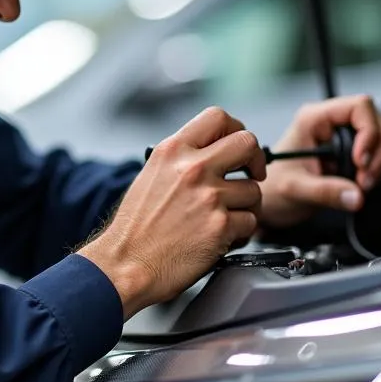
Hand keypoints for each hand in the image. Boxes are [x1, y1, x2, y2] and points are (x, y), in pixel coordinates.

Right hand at [79, 107, 265, 317]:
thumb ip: (181, 160)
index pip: (218, 117)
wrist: (125, 264)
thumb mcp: (150, 176)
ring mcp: (209, 197)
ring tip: (224, 218)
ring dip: (245, 206)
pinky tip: (221, 237)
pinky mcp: (220, 226)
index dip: (236, 130)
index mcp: (172, 151)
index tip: (237, 149)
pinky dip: (240, 233)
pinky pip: (250, 222)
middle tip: (250, 175)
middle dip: (255, 161)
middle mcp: (192, 169)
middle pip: (247, 143)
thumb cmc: (135, 229)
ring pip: (254, 190)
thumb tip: (212, 154)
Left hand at [259, 94, 380, 229]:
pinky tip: (361, 184)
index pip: (359, 107)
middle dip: (378, 152)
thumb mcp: (295, 190)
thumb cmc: (273, 189)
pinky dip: (377, 169)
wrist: (270, 201)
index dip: (368, 132)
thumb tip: (358, 196)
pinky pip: (377, 154)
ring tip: (362, 184)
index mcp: (313, 119)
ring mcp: (343, 136)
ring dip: (379, 163)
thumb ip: (325, 192)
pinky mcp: (350, 152)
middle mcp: (331, 122)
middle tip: (365, 179)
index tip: (361, 161)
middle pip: (376, 121)